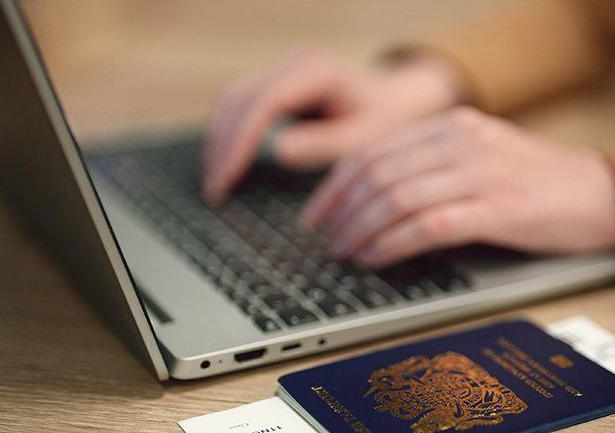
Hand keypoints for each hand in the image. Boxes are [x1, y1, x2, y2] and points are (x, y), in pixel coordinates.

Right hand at [202, 48, 461, 203]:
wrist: (398, 99)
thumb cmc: (386, 121)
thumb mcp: (362, 140)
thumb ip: (321, 144)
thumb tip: (275, 150)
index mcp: (318, 71)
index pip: (263, 103)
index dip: (240, 142)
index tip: (227, 178)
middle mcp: (296, 62)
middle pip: (239, 98)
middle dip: (223, 145)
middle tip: (216, 189)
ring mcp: (284, 68)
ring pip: (234, 99)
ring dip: (221, 140)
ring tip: (218, 182)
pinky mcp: (278, 81)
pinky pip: (242, 103)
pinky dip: (231, 133)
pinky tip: (228, 164)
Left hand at [301, 107, 614, 266]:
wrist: (605, 195)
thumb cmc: (543, 186)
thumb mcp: (484, 161)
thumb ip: (437, 170)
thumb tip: (378, 202)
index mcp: (454, 127)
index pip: (376, 150)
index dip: (337, 184)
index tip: (317, 214)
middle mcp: (463, 142)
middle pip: (379, 172)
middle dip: (341, 210)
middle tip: (324, 240)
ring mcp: (481, 173)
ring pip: (397, 197)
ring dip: (361, 230)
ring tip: (345, 253)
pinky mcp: (499, 208)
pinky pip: (429, 225)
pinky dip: (393, 243)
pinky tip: (377, 258)